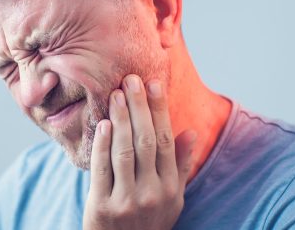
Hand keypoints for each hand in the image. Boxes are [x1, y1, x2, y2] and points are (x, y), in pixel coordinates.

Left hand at [83, 74, 196, 229]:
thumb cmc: (149, 220)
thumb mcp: (173, 198)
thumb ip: (181, 165)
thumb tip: (192, 132)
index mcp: (171, 188)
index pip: (167, 141)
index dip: (160, 111)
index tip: (154, 84)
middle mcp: (152, 194)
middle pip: (147, 142)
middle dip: (139, 107)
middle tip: (130, 79)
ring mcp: (127, 201)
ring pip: (125, 152)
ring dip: (120, 120)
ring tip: (115, 94)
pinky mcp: (102, 207)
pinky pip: (102, 169)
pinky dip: (102, 145)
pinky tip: (103, 124)